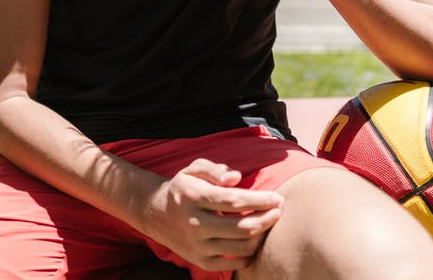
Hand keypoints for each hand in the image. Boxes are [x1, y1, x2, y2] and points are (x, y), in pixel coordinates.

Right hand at [137, 159, 283, 271]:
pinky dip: (248, 255)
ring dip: (261, 236)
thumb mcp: (193, 169)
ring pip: (241, 247)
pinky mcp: (199, 260)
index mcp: (194, 197)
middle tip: (278, 211)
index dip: (261, 201)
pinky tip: (252, 241)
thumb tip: (236, 178)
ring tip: (266, 224)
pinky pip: (232, 264)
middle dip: (267, 219)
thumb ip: (214, 169)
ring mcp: (196, 245)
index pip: (234, 201)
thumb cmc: (183, 188)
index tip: (277, 198)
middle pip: (242, 227)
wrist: (154, 213)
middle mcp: (194, 223)